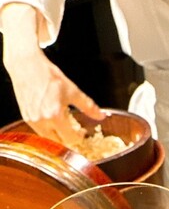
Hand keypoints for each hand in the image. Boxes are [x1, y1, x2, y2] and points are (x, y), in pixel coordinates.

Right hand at [2, 3, 103, 145]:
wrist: (26, 66)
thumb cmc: (48, 76)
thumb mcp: (72, 90)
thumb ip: (88, 106)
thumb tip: (101, 116)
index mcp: (55, 115)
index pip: (71, 138)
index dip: (79, 137)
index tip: (82, 132)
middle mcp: (42, 121)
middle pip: (59, 142)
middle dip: (69, 139)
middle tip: (75, 131)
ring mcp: (32, 120)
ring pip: (49, 139)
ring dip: (58, 136)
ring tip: (65, 125)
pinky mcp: (26, 118)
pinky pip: (40, 131)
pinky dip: (49, 130)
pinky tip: (54, 120)